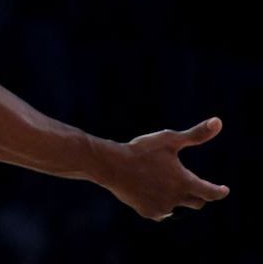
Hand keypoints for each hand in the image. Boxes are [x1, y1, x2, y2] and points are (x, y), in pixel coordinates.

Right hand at [103, 116, 230, 220]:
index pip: (211, 192)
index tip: (223, 189)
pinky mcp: (148, 212)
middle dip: (197, 195)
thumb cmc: (141, 150)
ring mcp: (162, 208)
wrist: (111, 165)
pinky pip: (160, 211)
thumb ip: (196, 134)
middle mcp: (176, 199)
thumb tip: (219, 121)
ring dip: (175, 199)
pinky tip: (149, 192)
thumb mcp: (169, 139)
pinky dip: (159, 203)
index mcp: (184, 182)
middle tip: (192, 186)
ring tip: (163, 185)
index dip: (219, 191)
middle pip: (197, 203)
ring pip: (177, 207)